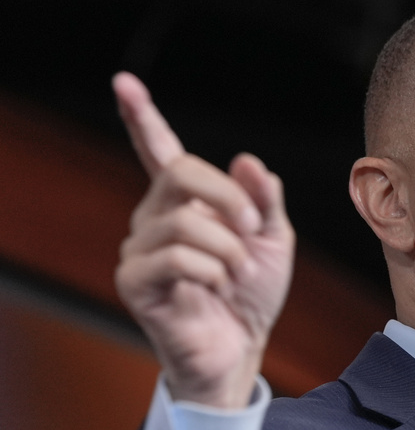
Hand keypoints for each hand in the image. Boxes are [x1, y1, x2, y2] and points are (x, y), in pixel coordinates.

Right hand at [113, 72, 294, 408]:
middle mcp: (156, 217)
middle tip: (251, 228)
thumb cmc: (251, 294)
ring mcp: (141, 248)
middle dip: (229, 197)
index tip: (126, 82)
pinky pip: (177, 257)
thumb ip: (264, 200)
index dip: (142, 116)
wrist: (241, 347)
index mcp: (187, 202)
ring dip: (228, 248)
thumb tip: (247, 161)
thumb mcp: (273, 241)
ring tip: (236, 274)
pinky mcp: (135, 280)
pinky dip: (211, 272)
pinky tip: (214, 289)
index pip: (159, 150)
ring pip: (185, 220)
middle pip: (182, 171)